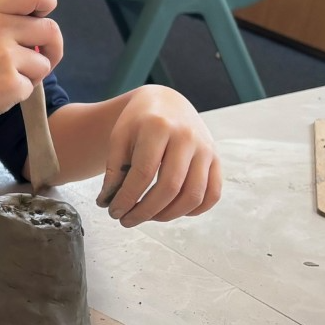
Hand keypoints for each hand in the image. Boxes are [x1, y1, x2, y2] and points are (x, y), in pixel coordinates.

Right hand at [0, 0, 61, 135]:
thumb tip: (33, 10)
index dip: (47, 4)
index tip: (41, 19)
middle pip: (50, 30)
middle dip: (51, 47)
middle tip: (39, 58)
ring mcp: (4, 58)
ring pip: (44, 63)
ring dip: (32, 74)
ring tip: (4, 79)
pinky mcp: (9, 85)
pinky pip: (32, 86)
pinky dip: (18, 93)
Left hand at [95, 86, 221, 225]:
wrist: (167, 103)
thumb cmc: (139, 122)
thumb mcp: (119, 136)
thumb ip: (114, 168)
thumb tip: (109, 202)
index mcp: (158, 127)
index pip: (143, 173)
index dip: (127, 198)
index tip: (114, 211)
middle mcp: (187, 137)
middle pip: (170, 187)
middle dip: (145, 211)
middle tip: (127, 220)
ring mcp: (206, 149)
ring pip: (193, 195)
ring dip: (168, 215)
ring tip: (147, 217)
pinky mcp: (216, 160)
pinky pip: (212, 194)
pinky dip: (194, 210)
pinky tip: (172, 211)